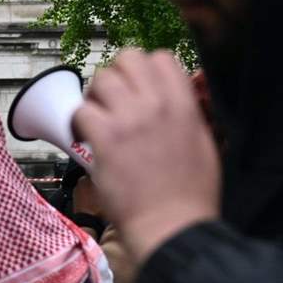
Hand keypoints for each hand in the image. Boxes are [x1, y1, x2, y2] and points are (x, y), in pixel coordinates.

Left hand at [72, 49, 220, 265]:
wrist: (172, 225)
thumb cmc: (190, 193)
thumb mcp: (205, 143)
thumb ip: (189, 112)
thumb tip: (180, 91)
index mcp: (185, 105)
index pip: (160, 57)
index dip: (145, 68)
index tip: (139, 88)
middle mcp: (157, 105)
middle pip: (127, 58)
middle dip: (117, 75)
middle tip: (114, 100)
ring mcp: (129, 120)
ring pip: (101, 78)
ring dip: (95, 96)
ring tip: (99, 119)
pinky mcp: (105, 139)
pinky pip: (81, 110)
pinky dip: (78, 122)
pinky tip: (86, 137)